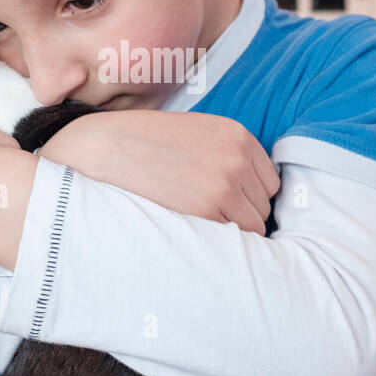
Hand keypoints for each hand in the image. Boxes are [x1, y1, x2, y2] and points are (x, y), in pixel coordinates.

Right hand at [39, 110, 279, 232]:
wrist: (105, 149)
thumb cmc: (146, 144)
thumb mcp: (197, 133)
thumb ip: (228, 155)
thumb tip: (251, 193)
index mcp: (239, 137)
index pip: (270, 183)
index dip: (250, 197)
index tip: (229, 204)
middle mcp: (237, 159)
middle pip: (263, 207)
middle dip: (242, 215)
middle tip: (209, 217)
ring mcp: (224, 186)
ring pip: (252, 227)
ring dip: (231, 232)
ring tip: (199, 226)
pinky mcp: (205, 211)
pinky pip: (230, 239)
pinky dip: (216, 242)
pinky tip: (192, 231)